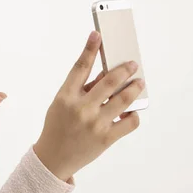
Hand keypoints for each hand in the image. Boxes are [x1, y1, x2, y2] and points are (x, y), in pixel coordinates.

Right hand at [33, 31, 144, 180]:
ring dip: (134, 88)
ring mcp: (95, 123)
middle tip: (133, 64)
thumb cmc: (58, 126)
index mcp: (66, 96)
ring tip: (139, 82)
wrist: (54, 157)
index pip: (80, 67)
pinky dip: (133, 114)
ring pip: (123, 100)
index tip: (98, 35)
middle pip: (109, 81)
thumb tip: (108, 74)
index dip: (90, 49)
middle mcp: (81, 108)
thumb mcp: (62, 104)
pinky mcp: (106, 138)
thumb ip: (82, 89)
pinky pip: (129, 122)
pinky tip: (131, 111)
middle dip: (124, 69)